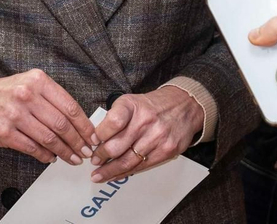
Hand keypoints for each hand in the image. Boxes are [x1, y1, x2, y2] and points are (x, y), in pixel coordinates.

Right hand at [0, 69, 98, 164]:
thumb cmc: (4, 92)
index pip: (70, 106)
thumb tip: (77, 123)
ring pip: (49, 138)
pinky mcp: (4, 132)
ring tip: (72, 158)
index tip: (93, 137)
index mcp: (37, 81)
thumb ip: (51, 99)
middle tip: (85, 152)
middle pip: (62, 124)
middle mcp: (27, 95)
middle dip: (78, 142)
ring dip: (64, 152)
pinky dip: (45, 155)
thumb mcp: (28, 84)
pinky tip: (51, 157)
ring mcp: (14, 114)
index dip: (85, 125)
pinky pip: (32, 148)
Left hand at [89, 86, 203, 182]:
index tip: (92, 142)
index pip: (112, 121)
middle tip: (93, 161)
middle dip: (101, 157)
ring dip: (109, 171)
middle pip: (117, 146)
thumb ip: (115, 117)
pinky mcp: (166, 151)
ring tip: (98, 175)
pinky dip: (125, 173)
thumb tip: (96, 139)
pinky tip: (115, 175)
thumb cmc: (152, 106)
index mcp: (133, 105)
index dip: (99, 134)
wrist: (184, 106)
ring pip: (127, 161)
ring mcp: (157, 137)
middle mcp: (146, 120)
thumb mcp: (131, 102)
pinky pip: (141, 166)